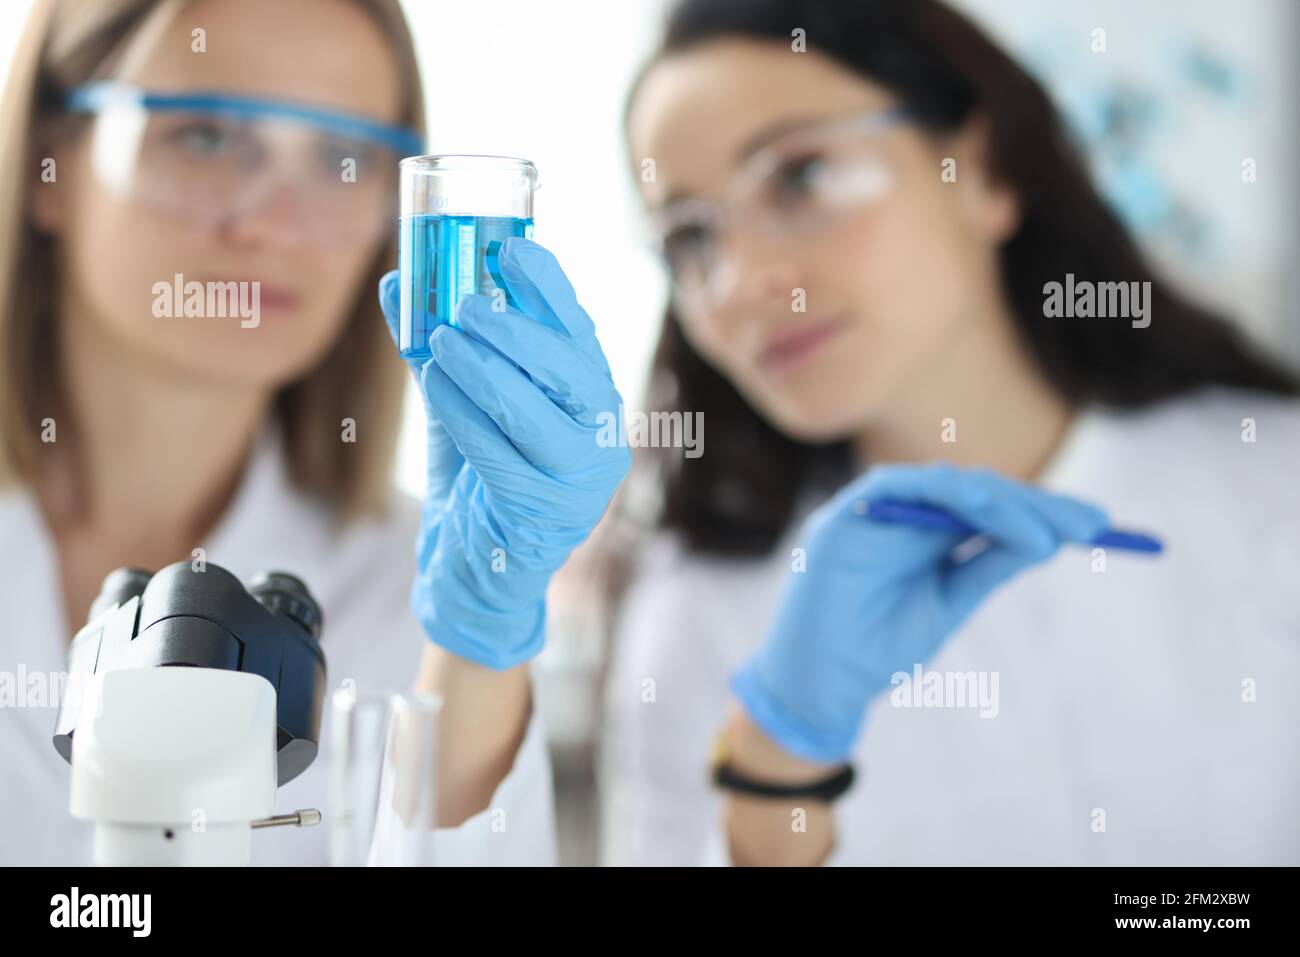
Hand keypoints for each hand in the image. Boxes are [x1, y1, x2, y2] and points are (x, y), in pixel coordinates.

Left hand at [379, 237, 629, 668]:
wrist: (478, 567)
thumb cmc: (478, 475)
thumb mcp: (461, 401)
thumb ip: (436, 347)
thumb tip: (397, 283)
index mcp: (590, 396)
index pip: (579, 332)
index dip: (550, 288)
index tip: (512, 251)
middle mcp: (601, 432)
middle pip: (570, 370)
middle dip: (515, 330)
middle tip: (466, 302)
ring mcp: (582, 477)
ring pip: (537, 412)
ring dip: (484, 370)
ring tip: (441, 339)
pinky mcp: (549, 513)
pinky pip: (503, 454)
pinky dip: (466, 413)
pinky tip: (436, 384)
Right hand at [730, 463, 1108, 761]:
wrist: (821, 685)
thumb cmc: (879, 648)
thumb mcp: (949, 604)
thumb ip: (987, 566)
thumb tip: (1049, 539)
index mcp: (929, 534)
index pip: (994, 511)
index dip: (1046, 514)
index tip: (1100, 528)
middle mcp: (904, 513)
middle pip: (981, 493)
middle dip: (1039, 505)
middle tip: (1094, 524)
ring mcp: (874, 509)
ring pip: (950, 484)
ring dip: (1004, 501)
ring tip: (1052, 531)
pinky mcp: (846, 515)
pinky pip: (900, 486)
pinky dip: (945, 492)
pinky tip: (988, 508)